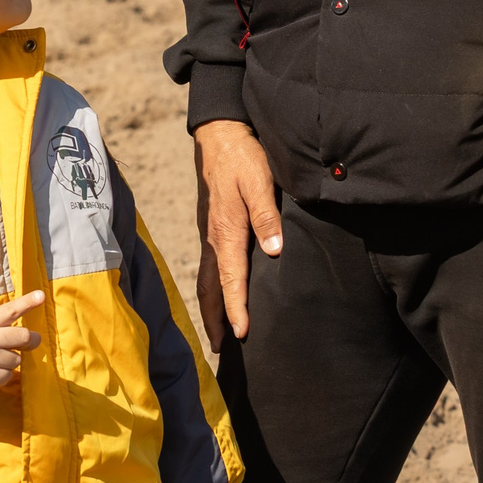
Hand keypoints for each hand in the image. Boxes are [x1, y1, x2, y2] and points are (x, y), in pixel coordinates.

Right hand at [0, 291, 43, 394]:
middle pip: (24, 336)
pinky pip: (8, 376)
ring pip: (17, 360)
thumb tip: (28, 336)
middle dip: (30, 340)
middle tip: (30, 342)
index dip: (27, 302)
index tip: (41, 296)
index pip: (10, 310)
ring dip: (10, 361)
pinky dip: (1, 375)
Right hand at [193, 120, 278, 345]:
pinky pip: (209, 265)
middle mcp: (213, 237)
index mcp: (226, 231)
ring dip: (212, 306)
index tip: (243, 335)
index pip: (231, 279)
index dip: (237, 308)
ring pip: (208, 277)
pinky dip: (213, 287)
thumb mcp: (259, 181)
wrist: (219, 133)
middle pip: (211, 286)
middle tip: (220, 349)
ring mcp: (209, 232)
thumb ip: (266, 216)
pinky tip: (221, 291)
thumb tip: (274, 251)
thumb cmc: (243, 156)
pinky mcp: (211, 225)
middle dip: (214, 318)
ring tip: (218, 331)